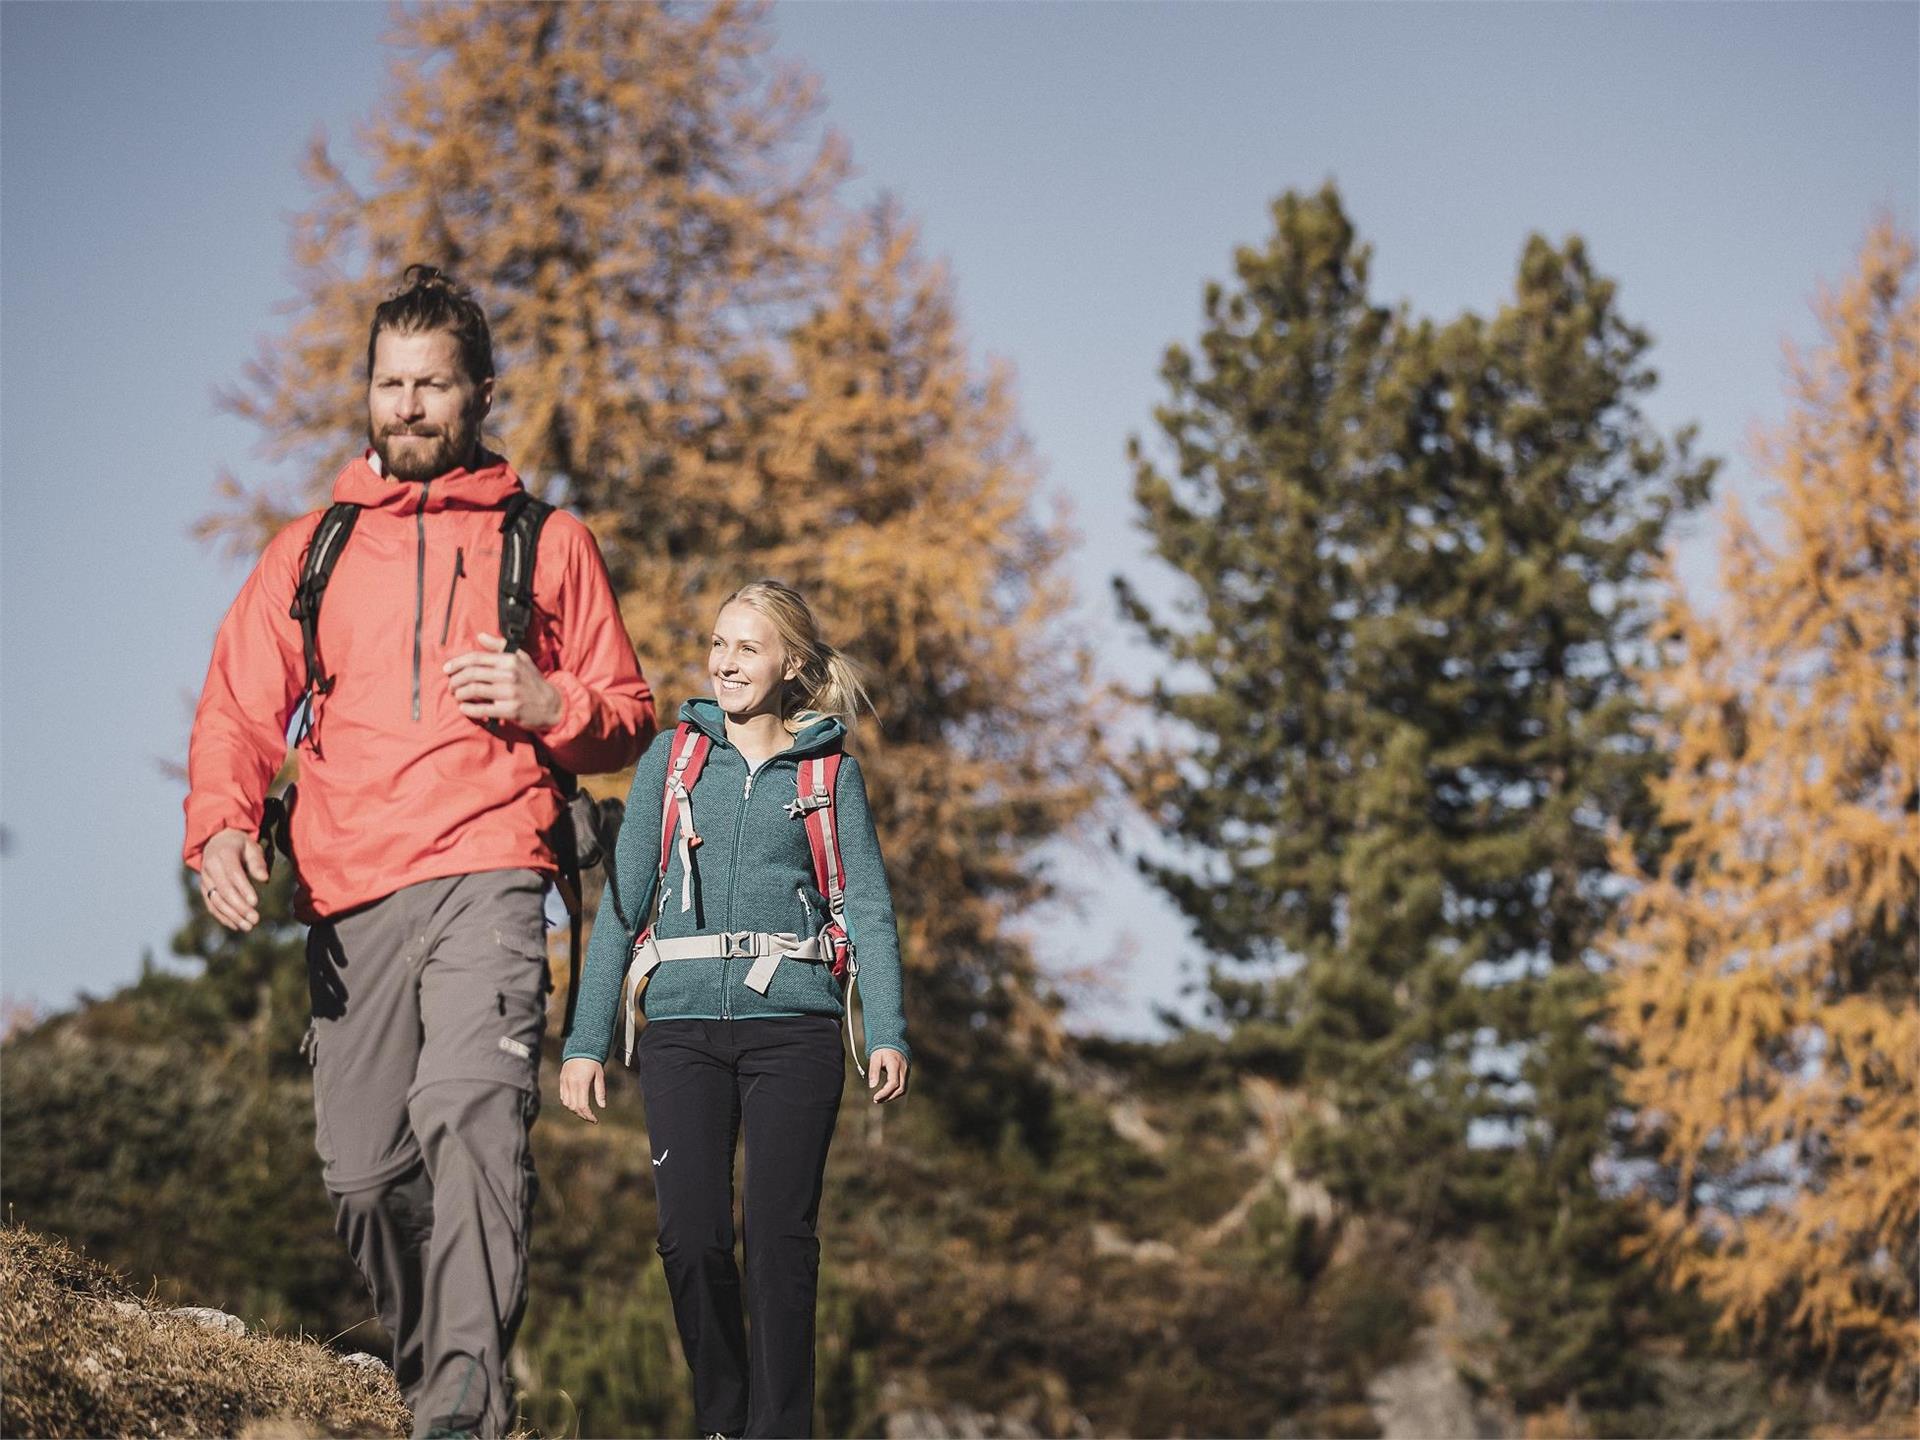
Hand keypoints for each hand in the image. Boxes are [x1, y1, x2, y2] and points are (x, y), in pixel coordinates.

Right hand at [199, 827, 269, 931]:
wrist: (217, 841)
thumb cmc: (240, 845)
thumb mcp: (251, 846)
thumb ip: (257, 862)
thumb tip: (264, 879)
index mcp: (223, 854)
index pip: (233, 874)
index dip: (244, 889)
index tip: (255, 902)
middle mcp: (210, 867)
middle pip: (224, 891)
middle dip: (239, 907)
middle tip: (255, 919)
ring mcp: (204, 879)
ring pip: (216, 901)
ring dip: (231, 916)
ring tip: (248, 926)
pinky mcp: (203, 888)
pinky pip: (211, 905)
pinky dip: (222, 917)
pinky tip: (236, 925)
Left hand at [444, 632, 562, 730]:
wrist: (551, 705)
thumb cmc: (533, 681)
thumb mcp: (521, 658)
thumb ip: (499, 646)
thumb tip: (480, 636)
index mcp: (510, 660)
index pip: (476, 658)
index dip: (457, 663)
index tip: (446, 669)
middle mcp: (510, 675)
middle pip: (472, 674)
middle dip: (455, 680)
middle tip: (451, 686)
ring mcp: (510, 693)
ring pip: (474, 690)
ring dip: (459, 693)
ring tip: (457, 696)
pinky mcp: (510, 710)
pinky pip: (482, 709)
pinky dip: (469, 709)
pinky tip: (464, 708)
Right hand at [559, 1057, 607, 1122]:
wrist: (580, 1048)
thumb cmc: (593, 1061)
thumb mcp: (600, 1075)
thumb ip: (600, 1091)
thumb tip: (602, 1106)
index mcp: (582, 1083)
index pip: (583, 1105)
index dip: (589, 1115)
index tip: (595, 1120)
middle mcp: (571, 1083)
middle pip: (574, 1107)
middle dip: (583, 1115)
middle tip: (591, 1118)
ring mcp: (564, 1082)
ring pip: (567, 1104)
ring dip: (575, 1110)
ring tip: (585, 1112)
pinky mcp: (561, 1080)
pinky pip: (563, 1097)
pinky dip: (569, 1103)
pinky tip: (576, 1104)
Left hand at [868, 1048, 908, 1103]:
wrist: (893, 1041)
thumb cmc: (882, 1050)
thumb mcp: (875, 1058)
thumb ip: (874, 1071)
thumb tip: (872, 1086)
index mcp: (895, 1064)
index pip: (893, 1083)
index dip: (885, 1092)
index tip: (875, 1097)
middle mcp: (903, 1069)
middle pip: (900, 1089)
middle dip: (889, 1097)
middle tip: (876, 1100)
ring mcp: (907, 1072)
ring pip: (903, 1089)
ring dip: (892, 1096)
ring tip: (880, 1099)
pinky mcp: (906, 1074)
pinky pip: (903, 1086)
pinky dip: (895, 1092)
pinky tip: (886, 1093)